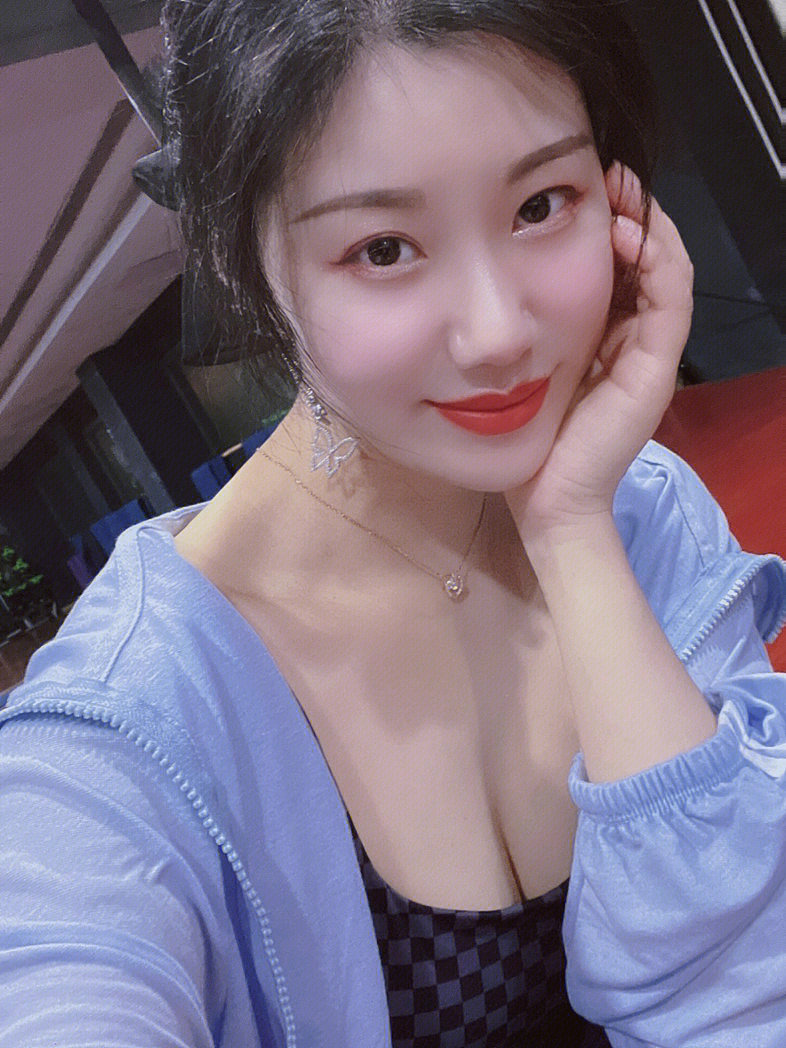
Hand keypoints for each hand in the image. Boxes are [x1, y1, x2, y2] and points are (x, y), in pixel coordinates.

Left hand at [506, 163, 693, 542]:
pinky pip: (670, 301)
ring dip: (647, 223)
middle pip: (647, 259)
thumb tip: (501, 265)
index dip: (609, 220)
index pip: (620, 264)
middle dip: (630, 209)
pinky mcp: (657, 370)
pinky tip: (629, 232)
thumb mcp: (527, 361)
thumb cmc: (528, 435)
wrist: (545, 498)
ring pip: (666, 271)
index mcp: (606, 335)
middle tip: (607, 170)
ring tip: (621, 188)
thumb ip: (531, 322)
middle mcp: (634, 339)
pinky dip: (657, 261)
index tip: (580, 182)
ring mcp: (650, 354)